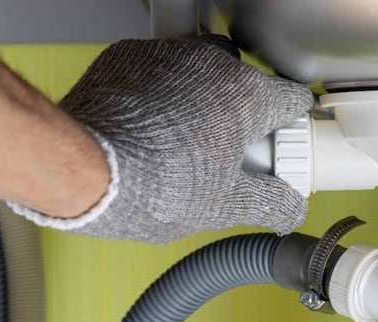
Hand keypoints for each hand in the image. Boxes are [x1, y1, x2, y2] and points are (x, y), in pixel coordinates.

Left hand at [52, 38, 313, 243]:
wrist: (85, 171)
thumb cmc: (154, 186)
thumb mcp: (224, 207)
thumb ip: (269, 204)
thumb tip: (291, 210)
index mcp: (247, 97)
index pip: (292, 99)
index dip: (292, 128)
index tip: (281, 148)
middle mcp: (212, 64)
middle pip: (246, 85)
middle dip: (241, 117)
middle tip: (227, 157)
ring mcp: (168, 55)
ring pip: (201, 73)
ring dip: (201, 101)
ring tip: (183, 144)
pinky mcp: (129, 56)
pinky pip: (159, 71)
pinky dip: (161, 94)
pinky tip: (149, 130)